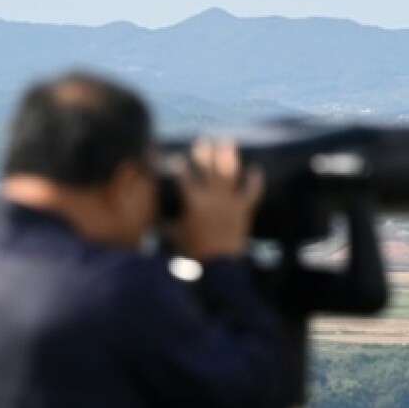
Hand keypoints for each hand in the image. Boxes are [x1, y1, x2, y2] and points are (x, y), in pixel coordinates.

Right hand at [167, 140, 263, 259]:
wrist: (220, 266)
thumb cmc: (194, 251)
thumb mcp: (176, 235)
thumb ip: (165, 224)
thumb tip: (153, 220)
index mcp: (193, 202)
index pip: (184, 177)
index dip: (179, 167)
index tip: (177, 159)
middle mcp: (212, 198)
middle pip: (208, 168)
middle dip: (205, 153)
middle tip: (203, 141)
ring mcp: (230, 202)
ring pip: (230, 173)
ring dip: (228, 156)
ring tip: (227, 142)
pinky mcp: (244, 210)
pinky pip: (252, 192)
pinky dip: (255, 181)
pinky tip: (255, 170)